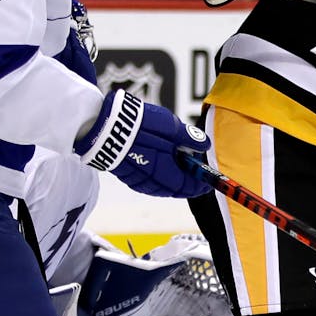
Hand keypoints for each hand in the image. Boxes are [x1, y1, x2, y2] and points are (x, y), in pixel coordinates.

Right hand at [75, 90, 211, 197]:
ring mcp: (138, 182)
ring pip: (162, 185)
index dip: (201, 183)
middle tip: (194, 168)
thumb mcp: (172, 128)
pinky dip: (159, 174)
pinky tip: (159, 161)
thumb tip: (205, 144)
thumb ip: (189, 139)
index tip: (208, 179)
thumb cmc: (141, 127)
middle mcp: (153, 184)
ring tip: (177, 161)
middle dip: (187, 180)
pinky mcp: (128, 176)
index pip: (189, 187)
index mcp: (168, 175)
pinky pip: (149, 181)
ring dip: (172, 177)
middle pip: (175, 188)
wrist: (106, 127)